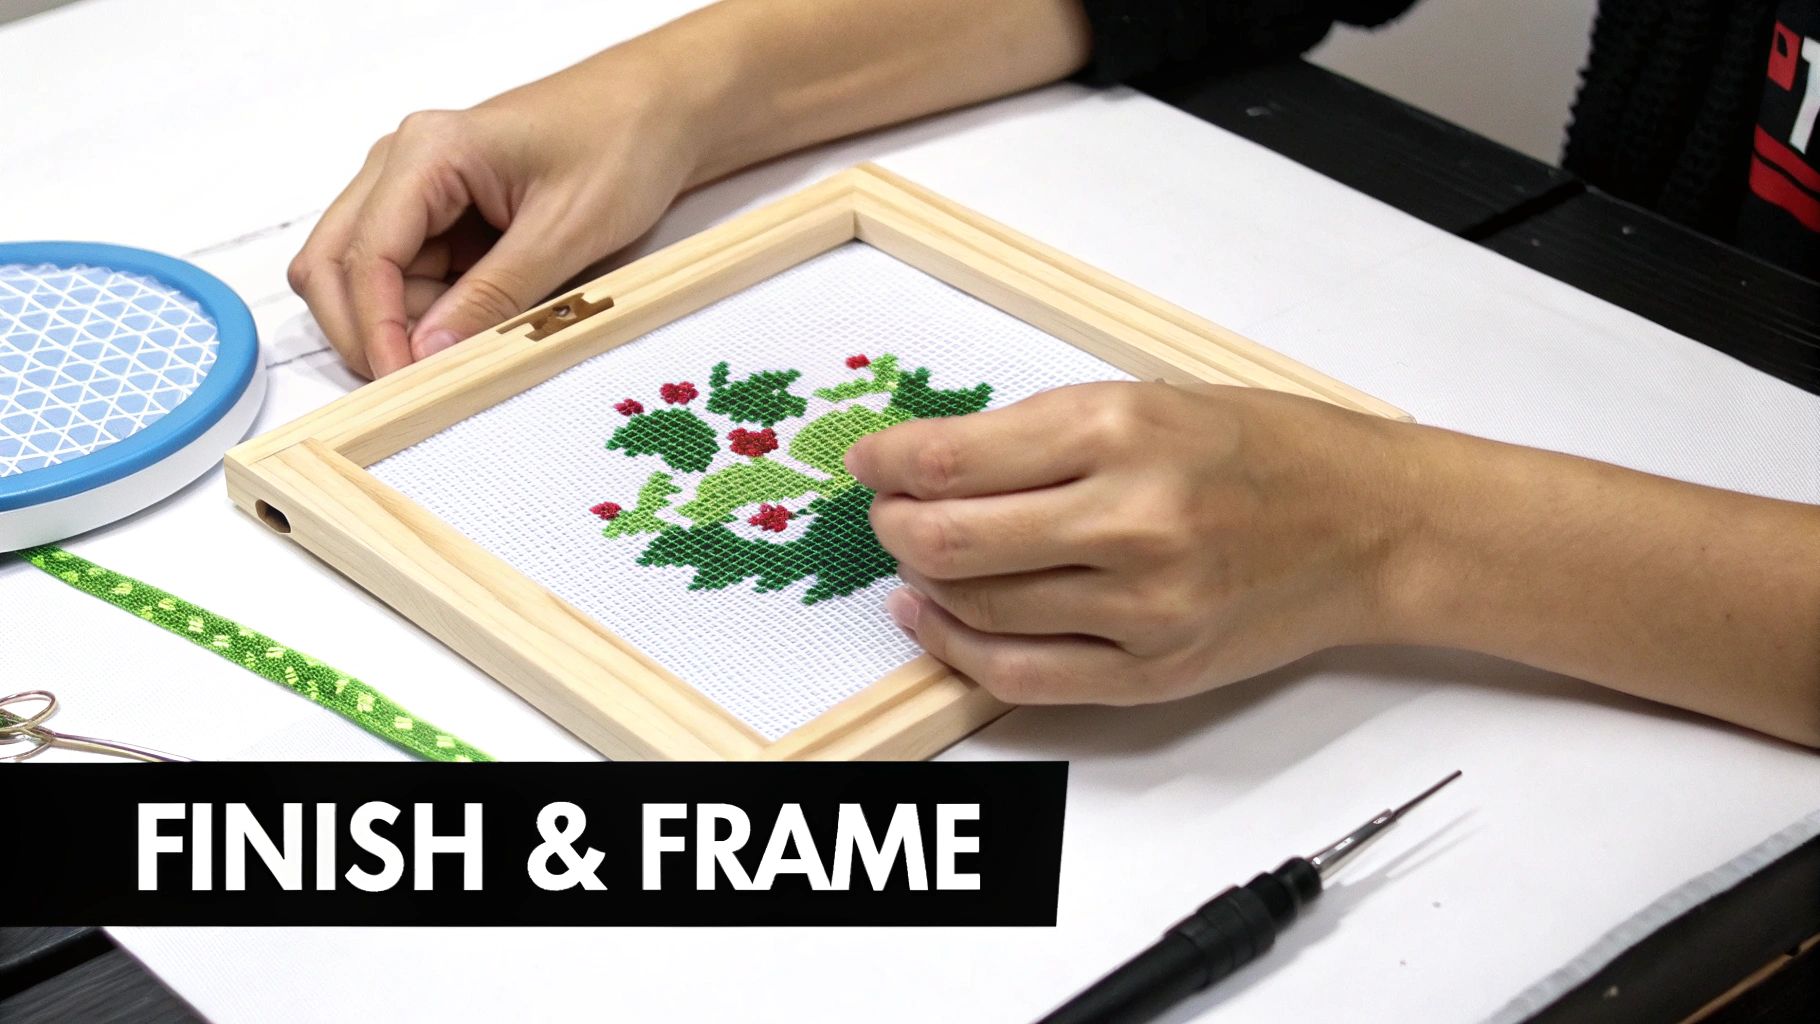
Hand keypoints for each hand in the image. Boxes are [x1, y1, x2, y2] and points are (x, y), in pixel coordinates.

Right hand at [287, 47, 706, 376]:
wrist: (658, 111)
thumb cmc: (621, 143)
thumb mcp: (566, 230)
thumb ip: (496, 295)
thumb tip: (430, 353)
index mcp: (428, 152)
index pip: (366, 254)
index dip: (375, 328)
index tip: (401, 381)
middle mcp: (404, 164)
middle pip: (336, 264)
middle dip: (365, 330)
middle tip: (412, 385)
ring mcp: (417, 189)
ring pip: (368, 276)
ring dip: (399, 323)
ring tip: (465, 352)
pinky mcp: (441, 215)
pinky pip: (410, 275)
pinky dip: (429, 312)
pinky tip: (476, 329)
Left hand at [845, 382, 1416, 704]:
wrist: (1372, 525)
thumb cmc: (1267, 451)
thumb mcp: (1150, 400)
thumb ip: (1041, 434)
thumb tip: (930, 462)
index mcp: (1121, 431)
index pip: (951, 460)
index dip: (886, 463)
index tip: (868, 462)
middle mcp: (1130, 521)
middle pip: (949, 541)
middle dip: (895, 527)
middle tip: (890, 514)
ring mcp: (1143, 608)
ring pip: (979, 610)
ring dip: (924, 584)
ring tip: (920, 559)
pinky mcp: (1154, 672)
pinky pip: (1023, 677)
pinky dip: (961, 650)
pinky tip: (939, 621)